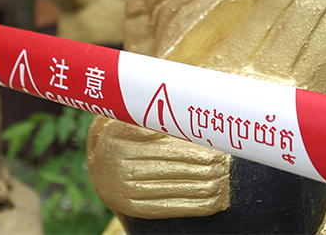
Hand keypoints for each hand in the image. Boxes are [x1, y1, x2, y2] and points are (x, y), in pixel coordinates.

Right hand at [87, 117, 230, 218]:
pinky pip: (169, 207)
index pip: (167, 149)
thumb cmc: (123, 140)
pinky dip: (194, 205)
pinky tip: (214, 202)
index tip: (216, 149)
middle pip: (172, 169)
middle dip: (202, 167)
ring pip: (173, 188)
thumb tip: (186, 116)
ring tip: (223, 180)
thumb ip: (151, 120)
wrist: (100, 170)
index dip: (194, 150)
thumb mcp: (128, 123)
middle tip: (225, 164)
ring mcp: (127, 190)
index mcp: (122, 143)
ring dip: (202, 186)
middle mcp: (122, 169)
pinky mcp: (134, 208)